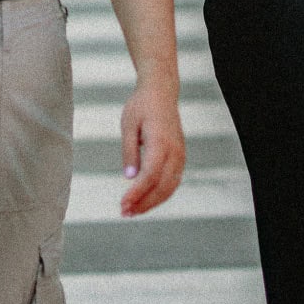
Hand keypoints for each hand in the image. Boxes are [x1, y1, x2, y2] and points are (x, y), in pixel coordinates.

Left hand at [119, 78, 184, 216]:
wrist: (161, 91)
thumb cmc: (142, 106)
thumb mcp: (128, 124)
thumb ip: (129, 151)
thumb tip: (129, 178)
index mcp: (160, 141)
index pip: (150, 175)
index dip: (137, 193)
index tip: (123, 204)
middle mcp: (174, 150)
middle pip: (162, 186)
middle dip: (143, 203)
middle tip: (124, 212)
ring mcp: (180, 154)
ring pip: (170, 187)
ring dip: (152, 202)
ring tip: (132, 210)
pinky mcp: (180, 156)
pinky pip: (173, 181)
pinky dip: (160, 194)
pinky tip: (145, 199)